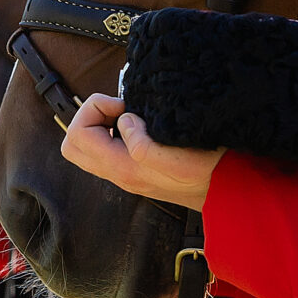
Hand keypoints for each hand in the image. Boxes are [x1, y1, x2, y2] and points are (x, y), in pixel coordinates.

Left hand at [60, 92, 223, 210]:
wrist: (225, 192)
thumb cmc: (206, 172)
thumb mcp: (177, 158)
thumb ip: (142, 144)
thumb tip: (123, 121)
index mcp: (122, 168)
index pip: (78, 134)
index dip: (95, 109)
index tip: (123, 105)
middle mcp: (117, 174)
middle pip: (72, 144)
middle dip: (89, 117)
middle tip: (119, 109)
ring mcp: (124, 174)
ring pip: (86, 148)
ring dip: (100, 124)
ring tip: (128, 115)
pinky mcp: (134, 170)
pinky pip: (104, 149)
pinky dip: (112, 132)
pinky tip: (139, 125)